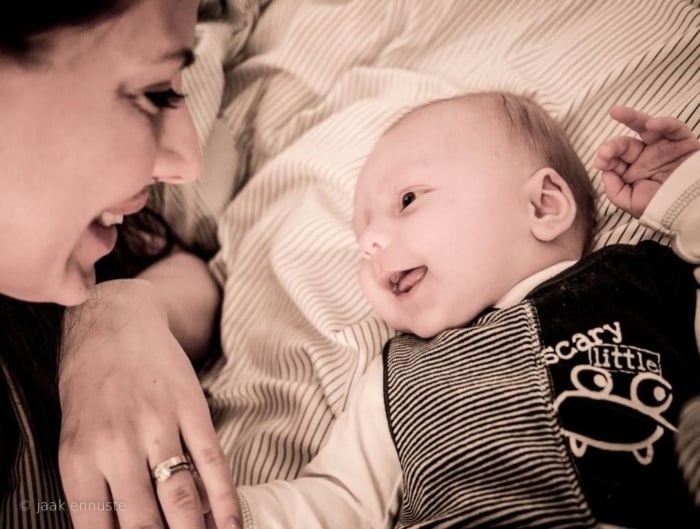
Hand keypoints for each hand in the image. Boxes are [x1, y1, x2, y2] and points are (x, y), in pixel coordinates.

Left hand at [58, 278, 240, 528]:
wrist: (115, 322)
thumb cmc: (90, 385)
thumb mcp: (76, 438)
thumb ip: (98, 488)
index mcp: (78, 460)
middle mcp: (116, 446)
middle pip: (145, 523)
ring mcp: (158, 426)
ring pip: (182, 499)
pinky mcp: (191, 409)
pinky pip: (213, 463)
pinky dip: (225, 501)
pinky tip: (232, 524)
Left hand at [594, 105, 699, 217]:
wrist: (692, 210)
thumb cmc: (663, 208)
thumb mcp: (632, 203)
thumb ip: (614, 190)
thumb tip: (605, 172)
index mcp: (633, 171)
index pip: (614, 159)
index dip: (605, 157)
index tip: (600, 162)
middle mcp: (646, 157)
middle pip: (625, 143)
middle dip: (612, 145)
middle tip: (606, 152)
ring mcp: (664, 148)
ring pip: (646, 126)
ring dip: (630, 117)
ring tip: (615, 112)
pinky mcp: (684, 142)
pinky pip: (674, 128)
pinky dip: (663, 123)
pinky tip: (650, 125)